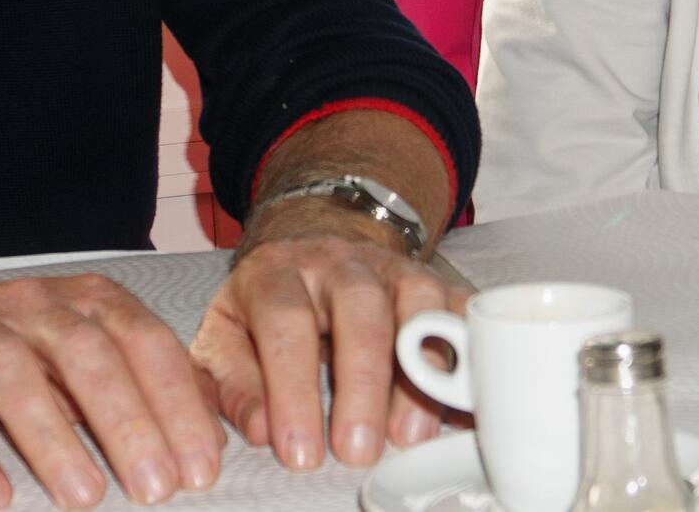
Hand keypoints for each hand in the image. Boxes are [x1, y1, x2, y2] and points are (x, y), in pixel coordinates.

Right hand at [0, 274, 225, 509]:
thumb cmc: (30, 355)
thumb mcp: (96, 356)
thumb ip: (153, 384)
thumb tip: (219, 436)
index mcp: (90, 300)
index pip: (145, 343)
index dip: (176, 404)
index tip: (201, 468)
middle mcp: (36, 305)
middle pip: (87, 355)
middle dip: (127, 423)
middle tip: (156, 489)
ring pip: (15, 376)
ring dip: (53, 439)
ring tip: (85, 498)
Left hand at [190, 230, 471, 472]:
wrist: (312, 248)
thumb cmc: (267, 307)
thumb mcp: (227, 339)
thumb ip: (233, 387)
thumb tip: (260, 430)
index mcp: (277, 272)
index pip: (285, 322)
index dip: (292, 388)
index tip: (298, 450)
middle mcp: (339, 263)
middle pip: (360, 307)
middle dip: (363, 383)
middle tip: (357, 450)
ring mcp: (392, 269)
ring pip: (417, 302)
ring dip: (421, 370)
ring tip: (409, 436)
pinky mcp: (434, 283)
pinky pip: (461, 310)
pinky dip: (471, 354)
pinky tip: (465, 401)